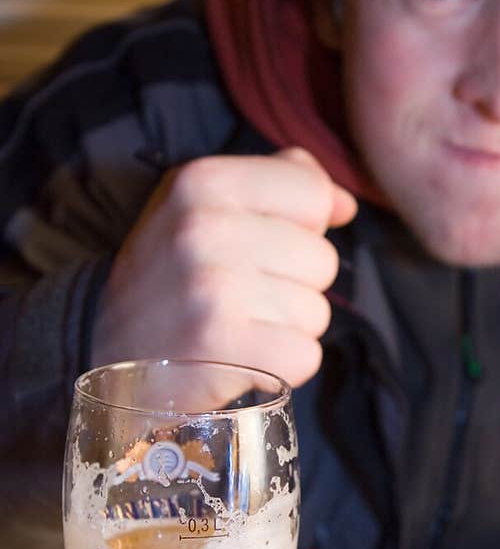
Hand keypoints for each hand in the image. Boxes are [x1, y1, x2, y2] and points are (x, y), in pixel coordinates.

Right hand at [91, 147, 356, 387]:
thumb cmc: (172, 279)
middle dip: (293, 286)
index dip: (301, 228)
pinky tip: (242, 358)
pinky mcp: (222, 345)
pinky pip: (306, 355)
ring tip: (237, 328)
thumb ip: (278, 184)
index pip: (313, 194)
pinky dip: (282, 367)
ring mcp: (213, 288)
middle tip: (239, 298)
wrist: (104, 351)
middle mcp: (206, 228)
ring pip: (317, 312)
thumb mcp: (205, 208)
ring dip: (286, 329)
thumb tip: (344, 202)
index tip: (260, 248)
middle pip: (322, 260)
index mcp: (203, 181)